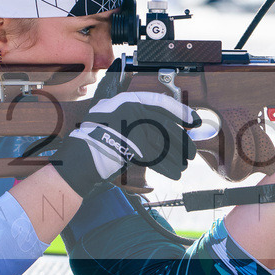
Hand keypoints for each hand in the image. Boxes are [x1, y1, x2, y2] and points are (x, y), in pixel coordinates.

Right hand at [52, 66, 199, 195]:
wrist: (80, 157)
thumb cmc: (96, 138)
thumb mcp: (110, 113)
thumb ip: (133, 111)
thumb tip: (166, 119)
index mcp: (127, 101)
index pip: (160, 102)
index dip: (180, 111)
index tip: (194, 121)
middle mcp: (130, 112)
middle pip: (165, 126)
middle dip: (183, 141)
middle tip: (192, 152)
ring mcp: (131, 129)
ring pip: (163, 143)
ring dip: (178, 156)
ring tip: (184, 165)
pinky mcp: (131, 147)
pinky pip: (157, 158)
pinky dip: (168, 167)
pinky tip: (175, 173)